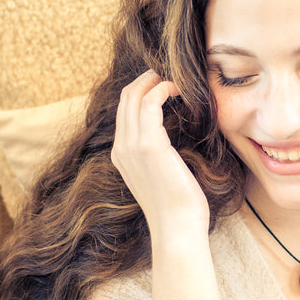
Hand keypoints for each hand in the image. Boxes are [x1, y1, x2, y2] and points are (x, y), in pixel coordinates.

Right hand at [111, 71, 210, 241]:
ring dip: (155, 80)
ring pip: (134, 95)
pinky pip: (149, 103)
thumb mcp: (162, 175)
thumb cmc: (178, 205)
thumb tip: (175, 139)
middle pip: (125, 97)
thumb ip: (160, 155)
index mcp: (121, 154)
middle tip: (170, 72)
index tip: (165, 83)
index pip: (125, 110)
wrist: (177, 227)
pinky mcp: (148, 145)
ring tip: (176, 77)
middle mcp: (121, 148)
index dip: (143, 91)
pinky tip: (179, 89)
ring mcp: (131, 145)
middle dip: (146, 79)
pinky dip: (163, 89)